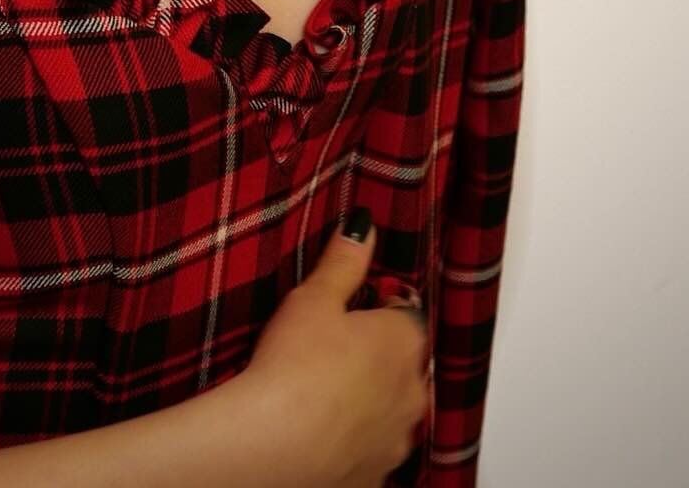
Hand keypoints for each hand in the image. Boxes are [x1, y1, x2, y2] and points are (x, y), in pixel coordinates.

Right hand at [200, 210, 429, 486]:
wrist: (275, 444)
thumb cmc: (295, 365)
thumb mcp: (314, 298)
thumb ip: (343, 261)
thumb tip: (364, 225)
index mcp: (403, 342)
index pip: (405, 314)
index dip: (377, 309)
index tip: (349, 311)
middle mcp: (413, 393)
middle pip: (402, 366)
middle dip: (376, 358)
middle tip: (330, 350)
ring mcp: (397, 439)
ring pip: (391, 411)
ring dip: (370, 402)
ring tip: (323, 394)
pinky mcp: (377, 475)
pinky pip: (373, 449)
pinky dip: (355, 441)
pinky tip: (323, 432)